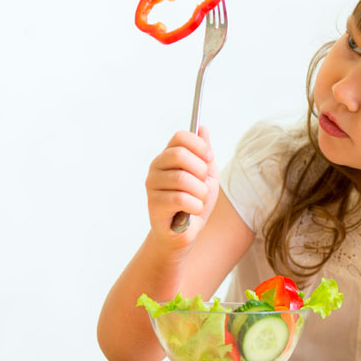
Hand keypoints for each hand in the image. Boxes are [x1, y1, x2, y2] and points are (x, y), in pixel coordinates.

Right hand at [145, 126, 218, 246]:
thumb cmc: (195, 202)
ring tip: (197, 201)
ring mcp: (152, 186)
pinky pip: (181, 199)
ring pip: (183, 179)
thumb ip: (204, 153)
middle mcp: (156, 167)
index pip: (180, 137)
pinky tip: (192, 212)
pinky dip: (195, 206)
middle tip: (202, 185)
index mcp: (168, 156)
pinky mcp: (154, 205)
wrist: (186, 233)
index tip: (208, 159)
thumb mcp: (206, 175)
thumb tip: (202, 128)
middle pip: (179, 155)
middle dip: (200, 171)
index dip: (199, 146)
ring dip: (200, 193)